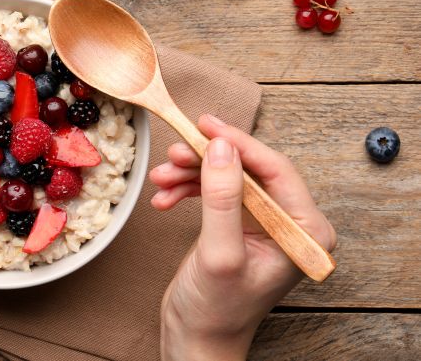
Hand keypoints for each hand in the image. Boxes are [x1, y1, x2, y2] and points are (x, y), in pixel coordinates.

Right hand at [149, 114, 336, 360]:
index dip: (239, 143)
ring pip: (226, 177)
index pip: (275, 170)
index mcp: (304, 231)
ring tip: (161, 178)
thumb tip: (222, 147)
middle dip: (206, 161)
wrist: (197, 340)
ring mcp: (263, 224)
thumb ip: (222, 199)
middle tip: (175, 153)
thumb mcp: (220, 253)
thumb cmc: (217, 311)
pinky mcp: (238, 225)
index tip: (206, 125)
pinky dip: (187, 191)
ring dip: (190, 175)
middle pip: (247, 169)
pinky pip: (214, 193)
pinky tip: (165, 198)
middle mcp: (289, 223)